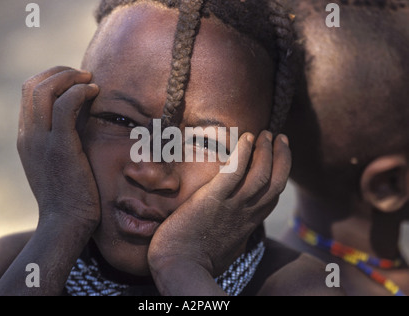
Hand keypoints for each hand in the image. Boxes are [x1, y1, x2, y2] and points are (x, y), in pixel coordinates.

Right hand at [17, 66, 100, 228]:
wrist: (66, 223)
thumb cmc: (71, 194)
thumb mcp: (61, 161)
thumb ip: (65, 136)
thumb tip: (84, 112)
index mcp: (26, 137)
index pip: (29, 94)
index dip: (52, 79)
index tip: (76, 81)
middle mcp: (28, 135)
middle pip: (32, 85)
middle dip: (60, 72)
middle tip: (84, 75)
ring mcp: (40, 141)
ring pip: (43, 90)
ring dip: (69, 77)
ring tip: (90, 80)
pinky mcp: (59, 147)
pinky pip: (64, 106)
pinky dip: (79, 92)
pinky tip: (95, 93)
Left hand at [148, 130, 290, 292]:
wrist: (179, 268)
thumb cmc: (196, 260)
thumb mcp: (224, 247)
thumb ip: (231, 233)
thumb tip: (233, 230)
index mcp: (247, 224)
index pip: (272, 195)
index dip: (280, 173)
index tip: (279, 155)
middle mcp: (245, 214)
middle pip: (275, 182)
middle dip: (281, 158)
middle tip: (278, 136)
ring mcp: (231, 206)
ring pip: (260, 175)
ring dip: (265, 151)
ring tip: (263, 133)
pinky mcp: (212, 199)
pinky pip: (234, 173)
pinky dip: (243, 154)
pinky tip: (246, 138)